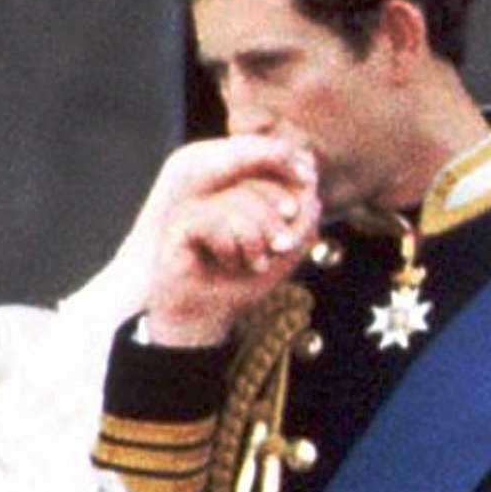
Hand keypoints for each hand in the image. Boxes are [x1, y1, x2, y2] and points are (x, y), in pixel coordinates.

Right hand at [135, 137, 320, 347]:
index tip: (294, 237)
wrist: (205, 315)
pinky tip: (226, 263)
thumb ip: (304, 219)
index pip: (274, 175)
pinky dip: (230, 248)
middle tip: (282, 248)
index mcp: (243, 192)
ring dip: (255, 240)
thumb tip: (309, 188)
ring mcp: (198, 204)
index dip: (294, 200)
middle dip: (276, 221)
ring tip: (255, 264)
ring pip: (237, 200)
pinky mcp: (181, 223)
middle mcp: (219, 192)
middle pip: (257, 182)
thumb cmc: (243, 281)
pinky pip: (215, 220)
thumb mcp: (286, 252)